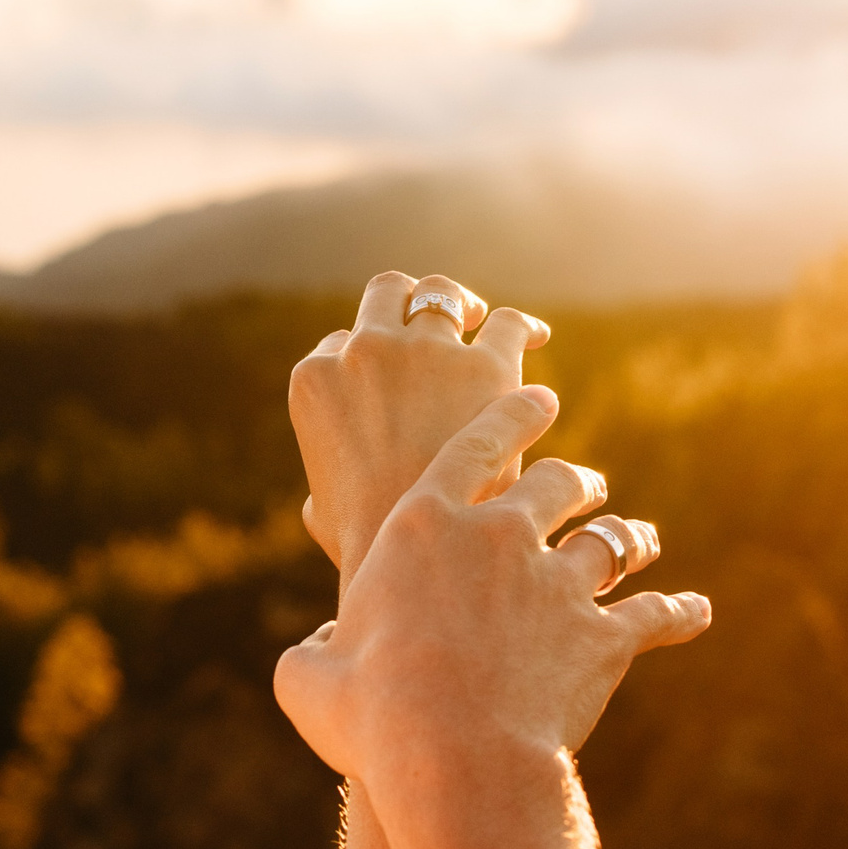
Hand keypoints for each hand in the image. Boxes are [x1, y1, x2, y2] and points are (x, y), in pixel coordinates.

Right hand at [275, 387, 709, 785]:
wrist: (455, 759)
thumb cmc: (370, 717)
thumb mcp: (308, 679)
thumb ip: (314, 649)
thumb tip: (321, 646)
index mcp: (423, 526)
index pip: (475, 446)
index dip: (511, 417)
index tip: (540, 400)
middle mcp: (500, 537)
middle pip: (553, 484)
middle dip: (574, 479)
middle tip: (584, 482)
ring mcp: (559, 583)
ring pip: (609, 540)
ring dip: (627, 536)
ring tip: (638, 538)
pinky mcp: (604, 637)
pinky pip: (653, 616)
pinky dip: (678, 614)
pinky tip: (696, 612)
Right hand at [291, 272, 550, 589]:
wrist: (415, 555)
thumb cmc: (366, 546)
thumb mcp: (322, 513)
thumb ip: (323, 487)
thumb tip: (324, 499)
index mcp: (315, 380)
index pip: (340, 344)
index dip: (364, 354)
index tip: (385, 371)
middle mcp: (365, 350)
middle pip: (387, 293)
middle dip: (408, 301)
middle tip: (435, 317)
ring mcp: (424, 353)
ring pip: (440, 292)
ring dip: (458, 301)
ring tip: (478, 315)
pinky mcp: (486, 367)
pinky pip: (507, 324)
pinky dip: (519, 325)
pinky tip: (532, 336)